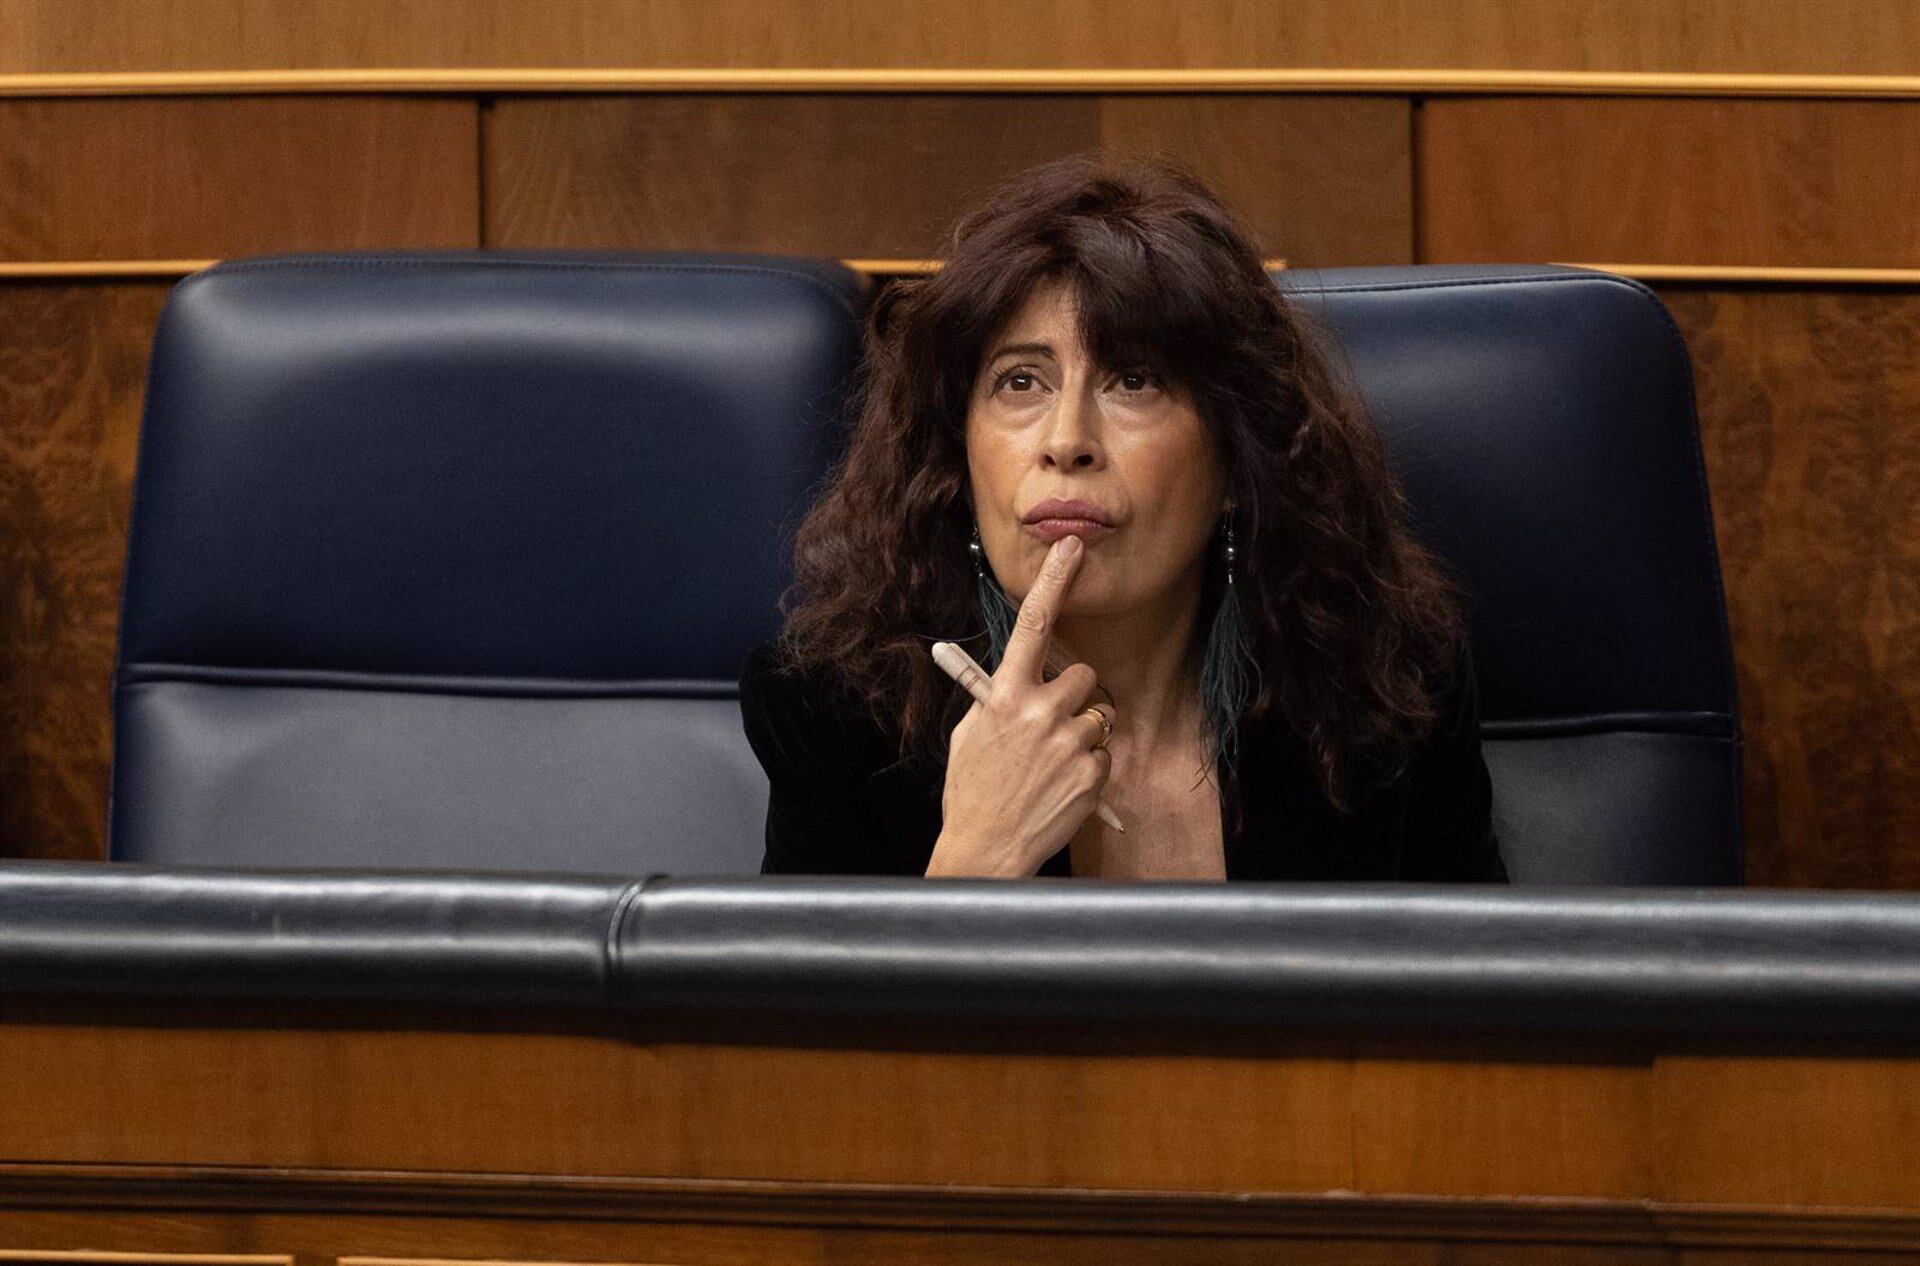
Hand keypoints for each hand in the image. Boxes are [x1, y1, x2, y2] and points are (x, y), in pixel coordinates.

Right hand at [926, 535, 1115, 876]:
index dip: (1054, 581)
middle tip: (1052, 724)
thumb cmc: (973, 789)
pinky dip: (1089, 767)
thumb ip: (997, 699)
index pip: (1032, 624)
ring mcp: (1070, 743)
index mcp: (1005, 695)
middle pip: (1083, 675)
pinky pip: (1104, 753)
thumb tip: (1014, 670)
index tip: (1073, 547)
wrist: (986, 849)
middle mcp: (1040, 712)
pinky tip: (1061, 786)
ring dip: (1082, 733)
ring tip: (1052, 764)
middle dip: (1074, 695)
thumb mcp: (973, 734)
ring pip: (1098, 715)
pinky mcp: (1093, 773)